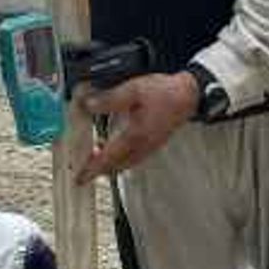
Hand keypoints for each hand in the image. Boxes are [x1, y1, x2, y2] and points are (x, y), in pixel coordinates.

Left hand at [77, 72, 199, 183]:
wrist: (189, 95)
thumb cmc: (165, 93)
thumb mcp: (133, 90)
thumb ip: (109, 99)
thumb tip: (88, 105)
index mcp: (135, 136)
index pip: (108, 158)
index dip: (92, 169)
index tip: (80, 178)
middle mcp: (143, 146)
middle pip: (117, 166)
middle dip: (99, 170)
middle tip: (85, 171)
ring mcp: (150, 146)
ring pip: (126, 163)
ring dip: (110, 164)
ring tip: (97, 159)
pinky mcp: (155, 143)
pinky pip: (134, 157)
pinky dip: (122, 158)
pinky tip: (118, 148)